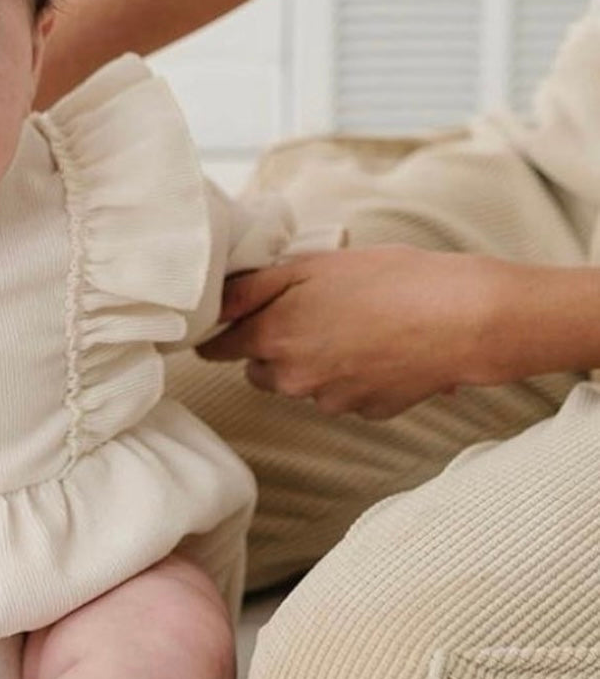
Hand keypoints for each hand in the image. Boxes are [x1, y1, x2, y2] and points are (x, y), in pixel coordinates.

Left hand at [196, 246, 506, 418]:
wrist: (464, 318)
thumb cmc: (392, 281)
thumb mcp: (312, 266)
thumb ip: (252, 287)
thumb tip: (214, 304)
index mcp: (274, 338)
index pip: (217, 349)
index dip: (223, 332)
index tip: (231, 321)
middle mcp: (294, 378)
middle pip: (260, 368)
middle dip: (274, 345)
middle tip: (312, 311)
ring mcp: (330, 401)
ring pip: (303, 383)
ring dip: (316, 361)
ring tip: (356, 325)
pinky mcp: (366, 412)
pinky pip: (344, 395)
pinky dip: (354, 376)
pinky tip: (382, 347)